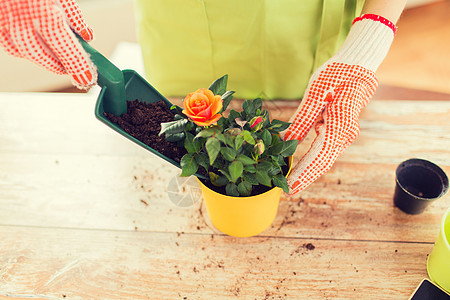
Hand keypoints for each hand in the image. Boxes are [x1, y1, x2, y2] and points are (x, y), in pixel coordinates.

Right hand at [0, 0, 96, 89]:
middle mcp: (21, 16)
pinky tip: (36, 49)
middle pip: (42, 54)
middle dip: (60, 66)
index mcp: (43, 9)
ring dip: (44, 60)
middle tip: (76, 71)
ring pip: (24, 51)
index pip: (63, 46)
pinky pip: (9, 42)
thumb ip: (73, 14)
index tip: (88, 77)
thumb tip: (87, 35)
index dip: (76, 64)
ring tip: (59, 62)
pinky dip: (24, 50)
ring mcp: (5, 18)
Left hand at [283, 14, 396, 194]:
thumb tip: (286, 142)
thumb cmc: (336, 75)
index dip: (304, 173)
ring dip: (308, 170)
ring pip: (324, 158)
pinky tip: (300, 167)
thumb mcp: (316, 94)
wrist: (358, 65)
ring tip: (291, 183)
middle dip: (305, 177)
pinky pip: (325, 150)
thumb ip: (302, 120)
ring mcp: (345, 135)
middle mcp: (346, 135)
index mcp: (340, 126)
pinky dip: (313, 160)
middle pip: (323, 162)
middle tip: (287, 191)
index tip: (290, 187)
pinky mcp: (340, 132)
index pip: (319, 155)